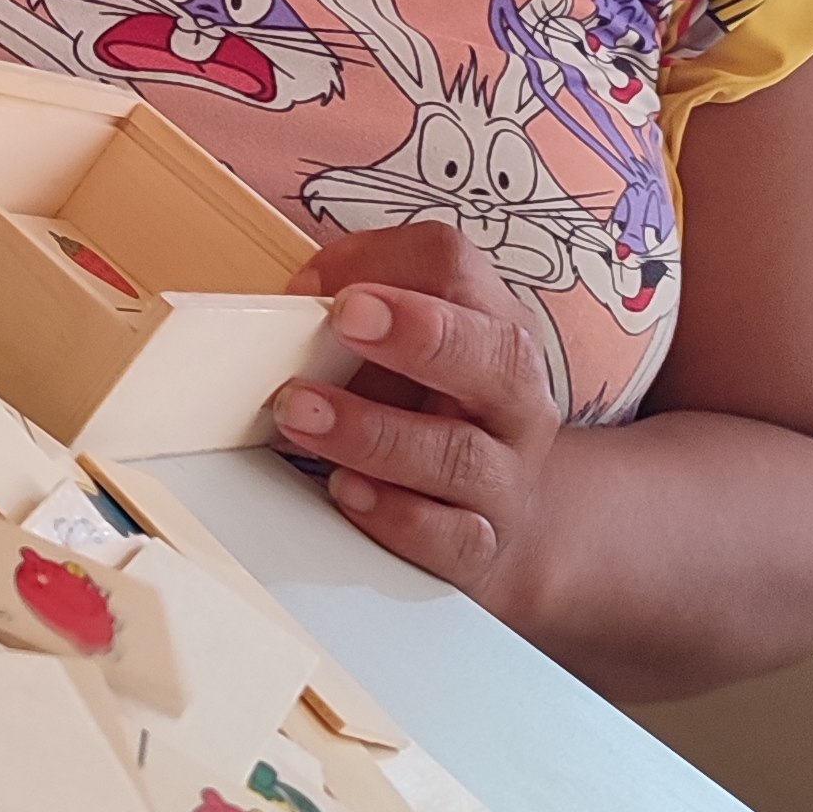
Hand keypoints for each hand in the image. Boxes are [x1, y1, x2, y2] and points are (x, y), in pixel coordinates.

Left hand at [278, 223, 562, 599]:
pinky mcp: (480, 546)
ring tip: (301, 413)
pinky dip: (392, 513)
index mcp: (496, 331)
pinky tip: (345, 491)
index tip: (327, 288)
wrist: (503, 519)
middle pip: (496, 356)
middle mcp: (515, 403)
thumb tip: (297, 301)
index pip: (456, 271)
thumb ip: (363, 321)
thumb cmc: (436, 416)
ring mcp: (505, 479)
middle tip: (345, 318)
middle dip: (420, 333)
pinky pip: (445, 535)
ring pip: (457, 454)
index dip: (389, 265)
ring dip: (372, 430)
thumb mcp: (416, 355)